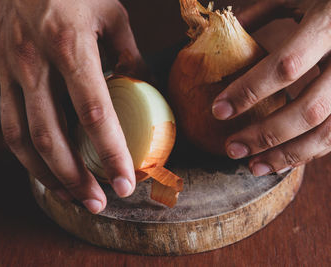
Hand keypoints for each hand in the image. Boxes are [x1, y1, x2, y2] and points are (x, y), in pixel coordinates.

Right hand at [0, 0, 143, 212]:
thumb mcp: (110, 11)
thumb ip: (129, 53)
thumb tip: (143, 87)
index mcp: (68, 45)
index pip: (94, 112)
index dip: (111, 152)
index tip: (125, 183)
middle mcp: (31, 62)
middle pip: (49, 136)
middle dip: (73, 178)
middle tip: (95, 202)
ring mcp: (1, 67)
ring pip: (14, 134)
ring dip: (39, 171)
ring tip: (64, 192)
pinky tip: (17, 152)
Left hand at [212, 0, 330, 175]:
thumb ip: (261, 12)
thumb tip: (221, 34)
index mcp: (329, 24)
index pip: (286, 67)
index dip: (249, 91)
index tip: (218, 110)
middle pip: (308, 110)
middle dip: (265, 135)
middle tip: (231, 149)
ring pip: (328, 132)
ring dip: (288, 155)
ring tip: (253, 167)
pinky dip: (308, 153)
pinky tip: (281, 162)